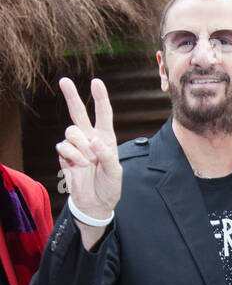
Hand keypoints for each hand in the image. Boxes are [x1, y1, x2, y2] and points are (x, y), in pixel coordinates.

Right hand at [56, 77, 121, 220]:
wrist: (95, 203)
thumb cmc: (109, 187)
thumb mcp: (115, 173)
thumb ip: (107, 156)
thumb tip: (94, 141)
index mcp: (105, 139)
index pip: (103, 114)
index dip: (100, 98)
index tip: (96, 82)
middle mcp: (90, 138)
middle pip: (79, 113)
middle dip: (72, 96)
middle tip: (64, 81)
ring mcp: (76, 147)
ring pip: (71, 131)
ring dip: (80, 145)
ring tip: (89, 161)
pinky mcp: (65, 156)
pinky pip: (64, 147)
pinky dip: (73, 156)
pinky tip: (80, 165)